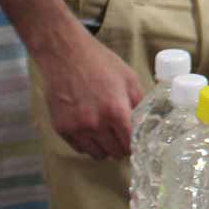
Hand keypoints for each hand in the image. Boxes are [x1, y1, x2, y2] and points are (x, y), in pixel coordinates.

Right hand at [31, 26, 142, 160]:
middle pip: (115, 152)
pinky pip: (80, 148)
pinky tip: (92, 132)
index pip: (130, 144)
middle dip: (122, 146)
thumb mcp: (129, 78)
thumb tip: (147, 123)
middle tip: (122, 137)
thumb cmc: (99, 63)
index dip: (135, 145)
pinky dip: (88, 144)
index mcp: (116, 110)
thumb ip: (140, 103)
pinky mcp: (61, 128)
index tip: (136, 142)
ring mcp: (76, 127)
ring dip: (105, 148)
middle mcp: (96, 123)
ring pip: (98, 154)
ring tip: (107, 135)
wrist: (66, 54)